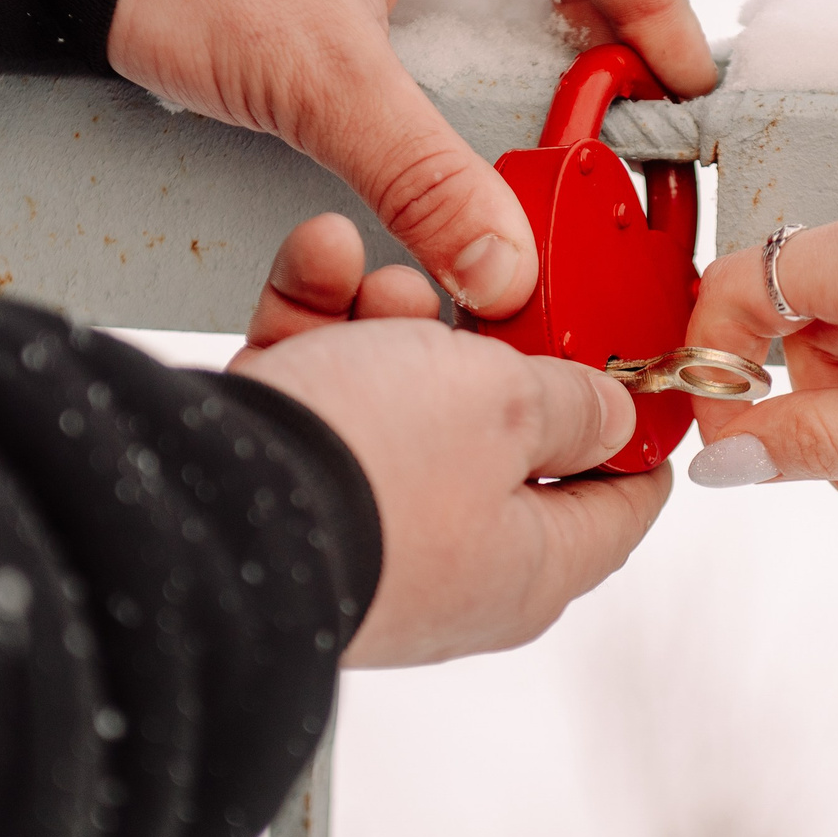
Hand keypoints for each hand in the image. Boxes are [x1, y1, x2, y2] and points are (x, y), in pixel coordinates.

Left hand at [111, 0, 715, 317]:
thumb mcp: (311, 72)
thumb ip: (422, 174)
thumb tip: (506, 271)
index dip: (665, 8)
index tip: (671, 100)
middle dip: (615, 27)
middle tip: (621, 128)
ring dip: (555, 18)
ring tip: (568, 113)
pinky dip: (494, 5)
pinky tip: (483, 74)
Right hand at [227, 218, 670, 666]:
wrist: (200, 498)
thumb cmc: (369, 469)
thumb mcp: (508, 403)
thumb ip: (572, 404)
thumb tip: (613, 420)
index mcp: (529, 569)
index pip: (619, 505)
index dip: (636, 427)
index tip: (637, 366)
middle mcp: (449, 566)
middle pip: (500, 436)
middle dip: (488, 344)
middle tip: (483, 292)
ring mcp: (363, 531)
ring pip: (402, 402)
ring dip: (395, 320)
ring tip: (381, 275)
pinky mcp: (284, 493)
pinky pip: (323, 397)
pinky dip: (321, 330)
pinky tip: (321, 266)